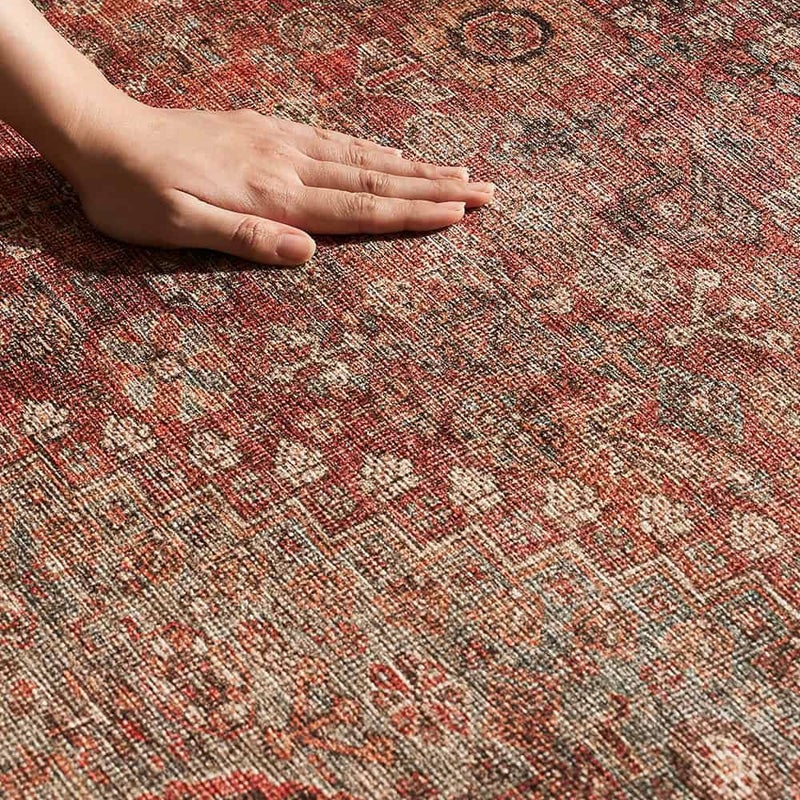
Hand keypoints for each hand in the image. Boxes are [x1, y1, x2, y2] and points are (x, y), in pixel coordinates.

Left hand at [68, 99, 494, 266]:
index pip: (359, 208)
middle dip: (435, 187)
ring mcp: (280, 142)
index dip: (412, 213)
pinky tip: (391, 152)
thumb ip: (247, 238)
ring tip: (457, 172)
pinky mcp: (267, 130)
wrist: (104, 136)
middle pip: (375, 179)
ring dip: (414, 166)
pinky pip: (334, 139)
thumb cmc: (138, 194)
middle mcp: (288, 163)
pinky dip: (373, 148)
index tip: (460, 214)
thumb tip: (308, 253)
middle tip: (485, 191)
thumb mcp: (180, 228)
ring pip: (362, 156)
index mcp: (274, 194)